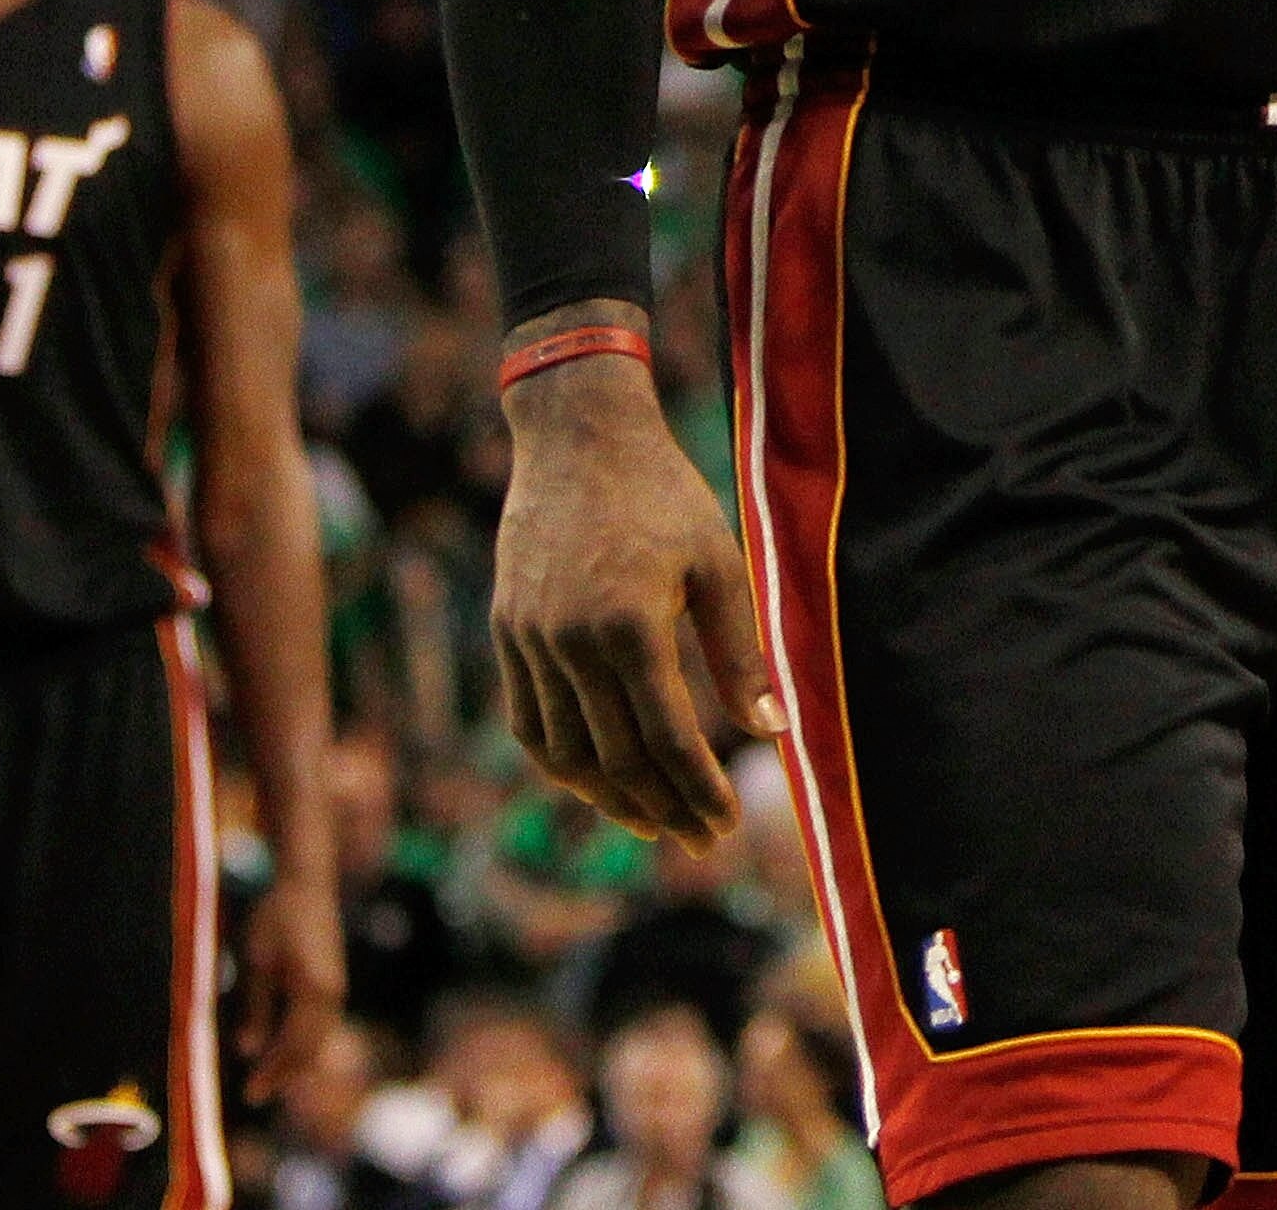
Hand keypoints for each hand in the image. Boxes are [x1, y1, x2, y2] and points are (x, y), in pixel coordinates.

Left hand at [237, 870, 345, 1107]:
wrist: (306, 880)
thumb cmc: (277, 916)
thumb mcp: (259, 961)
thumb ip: (257, 1007)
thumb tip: (249, 1050)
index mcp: (314, 990)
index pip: (295, 1046)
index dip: (273, 1072)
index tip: (250, 1093)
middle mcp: (332, 993)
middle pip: (311, 1048)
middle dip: (285, 1073)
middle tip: (255, 1093)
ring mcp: (336, 986)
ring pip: (319, 1038)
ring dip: (295, 1060)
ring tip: (268, 1077)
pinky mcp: (333, 979)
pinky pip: (320, 1023)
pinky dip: (303, 1041)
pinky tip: (283, 1047)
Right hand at [490, 350, 784, 846]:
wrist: (578, 436)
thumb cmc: (662, 493)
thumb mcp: (717, 562)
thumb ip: (739, 652)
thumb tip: (770, 734)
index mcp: (631, 624)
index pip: (667, 740)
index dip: (698, 791)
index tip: (724, 825)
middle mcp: (572, 641)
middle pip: (616, 758)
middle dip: (663, 809)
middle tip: (699, 840)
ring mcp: (531, 639)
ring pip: (565, 753)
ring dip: (610, 800)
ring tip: (651, 822)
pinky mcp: (507, 631)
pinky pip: (528, 722)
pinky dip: (560, 764)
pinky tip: (594, 780)